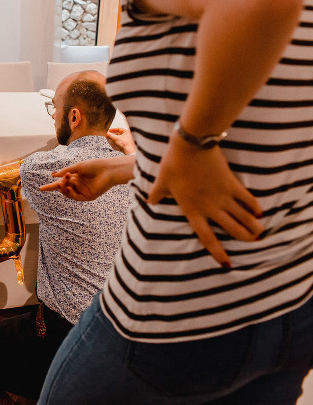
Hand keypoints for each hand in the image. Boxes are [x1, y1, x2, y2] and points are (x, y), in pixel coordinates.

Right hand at [40, 155, 133, 200]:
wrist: (108, 170)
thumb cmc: (94, 166)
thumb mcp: (77, 167)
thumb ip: (65, 171)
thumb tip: (53, 175)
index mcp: (75, 177)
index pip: (60, 182)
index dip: (51, 186)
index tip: (41, 188)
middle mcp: (78, 185)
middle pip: (63, 189)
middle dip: (59, 186)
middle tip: (60, 182)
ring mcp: (82, 191)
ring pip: (68, 194)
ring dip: (63, 189)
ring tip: (63, 184)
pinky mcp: (88, 197)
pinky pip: (76, 197)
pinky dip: (70, 193)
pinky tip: (69, 188)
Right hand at [106, 128, 135, 154]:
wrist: (128, 151)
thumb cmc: (126, 144)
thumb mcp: (116, 138)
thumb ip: (110, 135)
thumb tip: (106, 133)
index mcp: (127, 132)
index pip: (119, 129)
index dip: (113, 129)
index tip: (109, 131)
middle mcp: (127, 135)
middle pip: (118, 133)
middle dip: (113, 134)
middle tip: (109, 134)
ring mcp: (126, 140)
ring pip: (118, 137)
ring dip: (114, 137)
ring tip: (111, 138)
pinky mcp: (125, 143)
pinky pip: (119, 141)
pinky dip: (116, 140)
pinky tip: (114, 142)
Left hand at [148, 136, 263, 267]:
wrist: (191, 146)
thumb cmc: (173, 164)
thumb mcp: (161, 181)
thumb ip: (157, 194)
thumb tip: (149, 202)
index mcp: (192, 210)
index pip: (206, 237)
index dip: (217, 252)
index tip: (227, 263)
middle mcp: (209, 207)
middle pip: (231, 229)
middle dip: (243, 237)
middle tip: (253, 243)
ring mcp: (222, 196)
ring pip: (242, 217)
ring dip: (252, 226)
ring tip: (260, 234)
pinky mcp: (231, 183)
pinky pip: (246, 198)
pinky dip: (254, 206)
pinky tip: (260, 213)